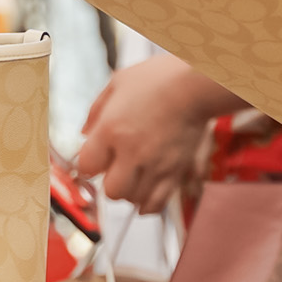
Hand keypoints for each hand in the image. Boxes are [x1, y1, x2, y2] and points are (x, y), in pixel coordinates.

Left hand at [72, 54, 240, 211]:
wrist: (197, 84)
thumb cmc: (158, 78)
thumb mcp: (118, 82)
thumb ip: (97, 110)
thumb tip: (84, 134)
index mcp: (111, 129)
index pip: (86, 166)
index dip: (89, 163)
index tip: (97, 156)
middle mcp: (131, 152)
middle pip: (111, 190)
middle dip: (110, 181)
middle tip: (117, 167)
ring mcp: (155, 164)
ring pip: (133, 199)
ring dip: (130, 190)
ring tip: (135, 174)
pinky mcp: (175, 172)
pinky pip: (157, 204)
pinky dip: (148, 203)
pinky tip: (147, 190)